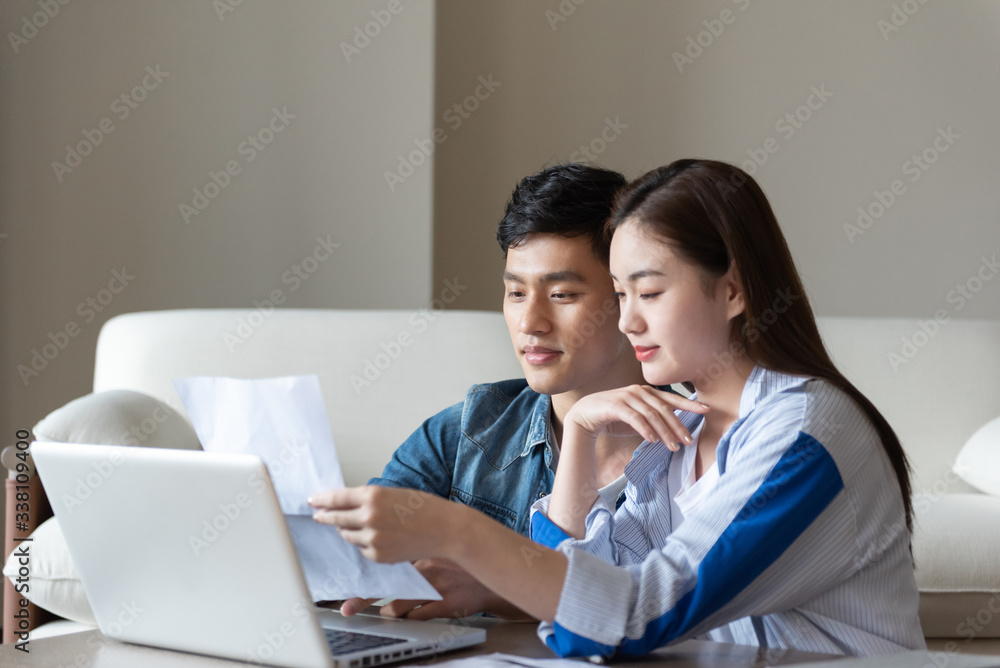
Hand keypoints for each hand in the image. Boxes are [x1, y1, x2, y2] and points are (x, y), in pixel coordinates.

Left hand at [309, 486, 460, 563]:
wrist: (446, 530)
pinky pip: (362, 549)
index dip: (322, 499)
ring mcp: (373, 538)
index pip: (337, 498)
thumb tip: (348, 504)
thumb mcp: (394, 494)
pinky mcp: (378, 555)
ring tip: (354, 526)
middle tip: (318, 515)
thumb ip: (371, 499)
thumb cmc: (425, 509)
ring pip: (347, 535)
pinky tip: (376, 538)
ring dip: (346, 530)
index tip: (312, 500)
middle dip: (324, 516)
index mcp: (373, 496)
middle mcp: (369, 516)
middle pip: (335, 518)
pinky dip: (364, 544)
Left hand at [341, 559, 531, 620]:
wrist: (493, 570)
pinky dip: (409, 617)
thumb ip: (415, 546)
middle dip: (365, 598)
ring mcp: (437, 588)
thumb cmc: (463, 556)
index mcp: (423, 549)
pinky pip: (420, 616)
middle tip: (347, 608)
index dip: (367, 567)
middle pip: (389, 584)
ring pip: (402, 604)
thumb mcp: (439, 544)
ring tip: (383, 611)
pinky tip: (406, 616)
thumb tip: (387, 545)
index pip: (388, 558)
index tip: (348, 576)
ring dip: (389, 609)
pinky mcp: (447, 604)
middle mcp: (427, 568)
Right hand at [565, 385, 708, 450]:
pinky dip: (645, 429)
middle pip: (664, 409)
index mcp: (646, 392)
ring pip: (652, 415)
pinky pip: (635, 418)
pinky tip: (653, 440)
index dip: (689, 404)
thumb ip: (653, 419)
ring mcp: (627, 397)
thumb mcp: (637, 417)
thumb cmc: (613, 416)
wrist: (585, 415)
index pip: (672, 399)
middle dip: (678, 425)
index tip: (707, 410)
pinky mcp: (616, 406)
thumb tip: (673, 430)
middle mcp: (639, 392)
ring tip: (673, 447)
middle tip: (689, 440)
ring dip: (664, 432)